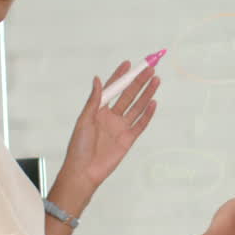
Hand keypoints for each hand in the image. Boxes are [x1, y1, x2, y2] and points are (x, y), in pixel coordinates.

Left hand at [58, 62, 159, 200]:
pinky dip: (148, 114)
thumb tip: (98, 79)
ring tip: (156, 80)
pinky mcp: (128, 139)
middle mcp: (111, 117)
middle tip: (149, 69)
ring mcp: (121, 127)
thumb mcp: (84, 120)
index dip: (120, 76)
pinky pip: (140, 124)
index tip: (129, 64)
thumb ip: (94, 100)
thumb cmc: (79, 146)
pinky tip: (154, 102)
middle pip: (128, 95)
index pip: (112, 89)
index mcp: (98, 110)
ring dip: (146, 94)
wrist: (84, 171)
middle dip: (138, 82)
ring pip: (137, 107)